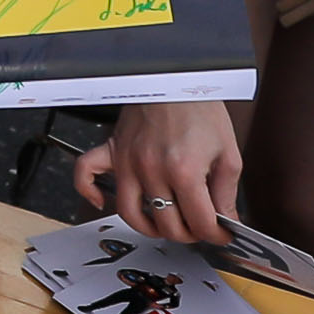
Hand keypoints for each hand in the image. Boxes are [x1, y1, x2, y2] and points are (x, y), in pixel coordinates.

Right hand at [74, 101, 240, 244]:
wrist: (175, 77)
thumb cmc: (199, 108)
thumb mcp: (227, 153)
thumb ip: (226, 193)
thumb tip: (225, 221)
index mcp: (184, 171)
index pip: (199, 222)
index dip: (215, 235)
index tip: (220, 234)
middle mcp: (152, 170)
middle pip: (167, 225)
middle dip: (188, 234)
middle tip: (198, 228)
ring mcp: (128, 161)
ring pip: (130, 213)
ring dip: (149, 228)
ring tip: (164, 224)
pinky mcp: (112, 149)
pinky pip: (86, 175)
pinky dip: (90, 193)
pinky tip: (102, 201)